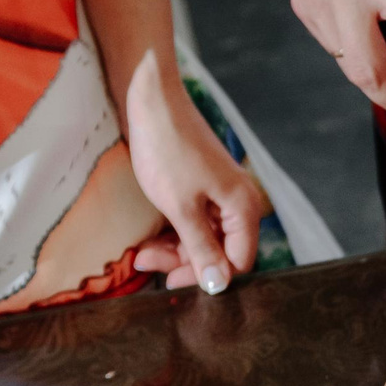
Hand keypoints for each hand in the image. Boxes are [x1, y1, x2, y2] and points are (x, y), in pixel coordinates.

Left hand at [122, 52, 268, 293]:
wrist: (153, 100)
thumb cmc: (168, 149)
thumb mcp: (181, 208)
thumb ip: (202, 249)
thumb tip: (220, 284)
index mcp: (243, 208)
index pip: (238, 262)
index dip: (208, 278)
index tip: (173, 284)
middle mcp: (239, 203)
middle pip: (221, 252)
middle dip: (185, 264)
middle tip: (149, 267)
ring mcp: (221, 195)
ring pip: (205, 239)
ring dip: (174, 252)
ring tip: (142, 256)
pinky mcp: (203, 188)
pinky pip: (195, 222)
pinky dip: (174, 234)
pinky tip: (150, 242)